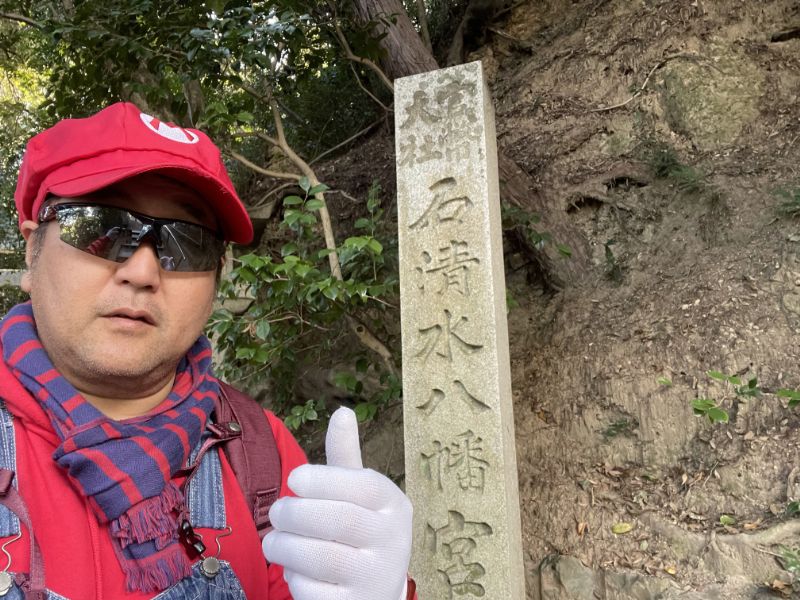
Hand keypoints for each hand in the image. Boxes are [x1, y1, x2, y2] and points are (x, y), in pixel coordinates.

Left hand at [262, 407, 412, 599]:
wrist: (377, 591)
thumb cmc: (360, 530)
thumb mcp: (359, 494)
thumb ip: (346, 458)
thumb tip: (342, 411)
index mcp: (394, 505)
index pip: (360, 485)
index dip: (322, 480)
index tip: (293, 480)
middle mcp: (394, 540)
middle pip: (337, 520)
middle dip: (294, 514)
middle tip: (275, 513)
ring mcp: (376, 577)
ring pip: (321, 557)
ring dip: (285, 546)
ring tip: (274, 541)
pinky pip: (313, 591)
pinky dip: (294, 579)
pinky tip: (294, 570)